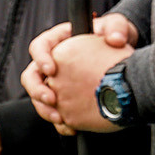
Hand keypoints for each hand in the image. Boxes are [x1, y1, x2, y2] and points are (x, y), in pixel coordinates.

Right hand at [24, 16, 136, 132]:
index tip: (51, 69)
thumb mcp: (117, 26)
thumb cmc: (115, 35)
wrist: (123, 53)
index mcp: (59, 40)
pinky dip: (59, 122)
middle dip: (37, 90)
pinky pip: (54, 110)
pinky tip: (70, 128)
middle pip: (31, 75)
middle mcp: (52, 60)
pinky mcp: (64, 96)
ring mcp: (56, 80)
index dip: (41, 58)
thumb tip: (116, 39)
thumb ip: (117, 28)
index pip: (39, 46)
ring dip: (45, 109)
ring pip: (38, 97)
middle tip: (51, 99)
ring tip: (59, 118)